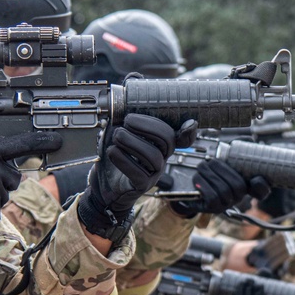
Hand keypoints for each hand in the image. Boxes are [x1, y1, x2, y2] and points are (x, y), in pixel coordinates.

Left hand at [78, 114, 182, 236]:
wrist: (103, 187)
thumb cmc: (114, 158)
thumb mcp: (118, 136)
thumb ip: (125, 123)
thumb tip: (123, 107)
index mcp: (160, 145)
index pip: (182, 139)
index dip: (189, 132)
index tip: (190, 123)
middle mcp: (161, 158)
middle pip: (168, 140)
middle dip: (148, 126)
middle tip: (127, 122)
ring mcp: (153, 173)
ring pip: (153, 156)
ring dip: (132, 142)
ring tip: (117, 136)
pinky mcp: (142, 185)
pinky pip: (138, 173)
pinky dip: (123, 159)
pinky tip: (112, 151)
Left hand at [170, 159, 270, 217]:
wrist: (194, 190)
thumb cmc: (213, 174)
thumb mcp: (227, 161)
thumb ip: (239, 150)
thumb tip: (248, 139)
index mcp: (245, 187)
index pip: (261, 192)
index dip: (262, 187)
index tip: (256, 179)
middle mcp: (238, 198)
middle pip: (238, 186)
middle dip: (223, 169)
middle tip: (211, 161)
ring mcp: (226, 205)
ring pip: (224, 191)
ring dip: (210, 175)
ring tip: (202, 166)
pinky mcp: (212, 208)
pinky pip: (212, 198)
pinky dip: (204, 185)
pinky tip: (198, 178)